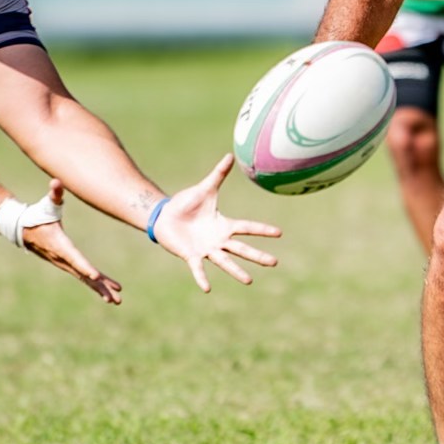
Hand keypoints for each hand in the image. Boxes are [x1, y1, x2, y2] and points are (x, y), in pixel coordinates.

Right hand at [20, 180, 122, 304]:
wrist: (22, 230)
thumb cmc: (37, 214)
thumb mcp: (46, 204)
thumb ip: (54, 194)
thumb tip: (57, 182)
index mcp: (59, 245)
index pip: (74, 257)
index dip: (85, 267)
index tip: (96, 277)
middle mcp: (62, 258)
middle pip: (83, 274)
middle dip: (99, 286)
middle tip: (115, 298)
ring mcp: (64, 263)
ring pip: (84, 279)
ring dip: (101, 289)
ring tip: (117, 300)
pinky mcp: (67, 264)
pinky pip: (83, 276)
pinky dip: (96, 284)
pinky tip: (108, 292)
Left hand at [152, 153, 280, 291]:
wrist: (164, 216)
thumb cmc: (185, 203)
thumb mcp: (205, 188)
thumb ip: (218, 174)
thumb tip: (230, 155)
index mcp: (223, 225)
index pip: (247, 227)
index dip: (262, 230)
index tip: (279, 233)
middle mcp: (218, 240)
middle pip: (242, 248)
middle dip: (257, 256)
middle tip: (275, 263)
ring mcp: (206, 249)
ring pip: (225, 262)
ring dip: (236, 271)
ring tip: (249, 281)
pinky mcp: (190, 256)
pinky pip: (198, 268)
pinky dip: (202, 277)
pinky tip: (207, 288)